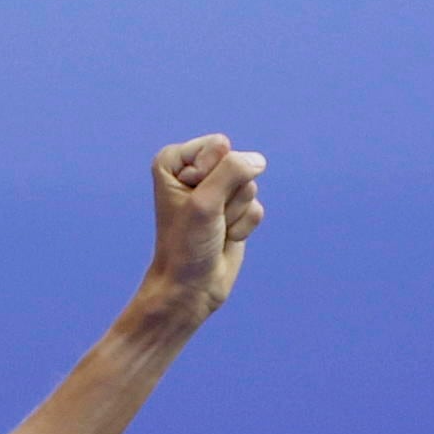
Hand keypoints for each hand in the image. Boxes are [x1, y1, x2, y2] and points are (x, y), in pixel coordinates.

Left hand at [143, 133, 265, 320]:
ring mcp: (217, 190)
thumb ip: (232, 170)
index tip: (192, 203)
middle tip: (207, 219)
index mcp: (175, 161)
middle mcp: (195, 171)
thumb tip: (259, 161)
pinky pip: (257, 206)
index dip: (210, 177)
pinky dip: (244, 226)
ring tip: (215, 229)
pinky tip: (226, 238)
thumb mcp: (205, 202)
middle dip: (227, 197)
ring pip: (250, 186)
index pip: (218, 146)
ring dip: (235, 213)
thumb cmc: (187, 245)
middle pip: (238, 163)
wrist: (190, 287)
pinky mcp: (235, 209)